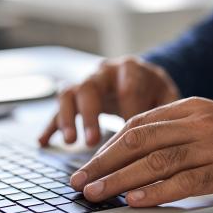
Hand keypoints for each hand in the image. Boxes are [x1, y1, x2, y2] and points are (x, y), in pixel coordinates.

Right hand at [38, 57, 179, 146]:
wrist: (144, 78)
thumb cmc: (157, 92)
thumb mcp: (168, 97)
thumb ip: (166, 114)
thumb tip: (164, 139)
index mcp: (131, 69)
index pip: (128, 89)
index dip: (128, 112)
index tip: (132, 139)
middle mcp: (105, 72)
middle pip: (91, 87)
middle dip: (90, 115)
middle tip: (91, 141)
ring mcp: (87, 82)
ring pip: (69, 94)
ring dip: (68, 118)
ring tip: (71, 142)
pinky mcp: (75, 96)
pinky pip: (58, 108)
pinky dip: (51, 125)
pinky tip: (44, 142)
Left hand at [69, 97, 212, 206]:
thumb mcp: (212, 118)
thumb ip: (178, 128)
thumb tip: (138, 150)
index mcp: (191, 106)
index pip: (138, 124)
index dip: (109, 146)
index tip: (90, 163)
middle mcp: (197, 123)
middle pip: (138, 141)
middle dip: (103, 162)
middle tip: (81, 180)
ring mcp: (210, 146)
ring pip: (154, 162)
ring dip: (119, 180)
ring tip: (97, 193)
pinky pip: (183, 181)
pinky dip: (155, 191)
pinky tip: (135, 199)